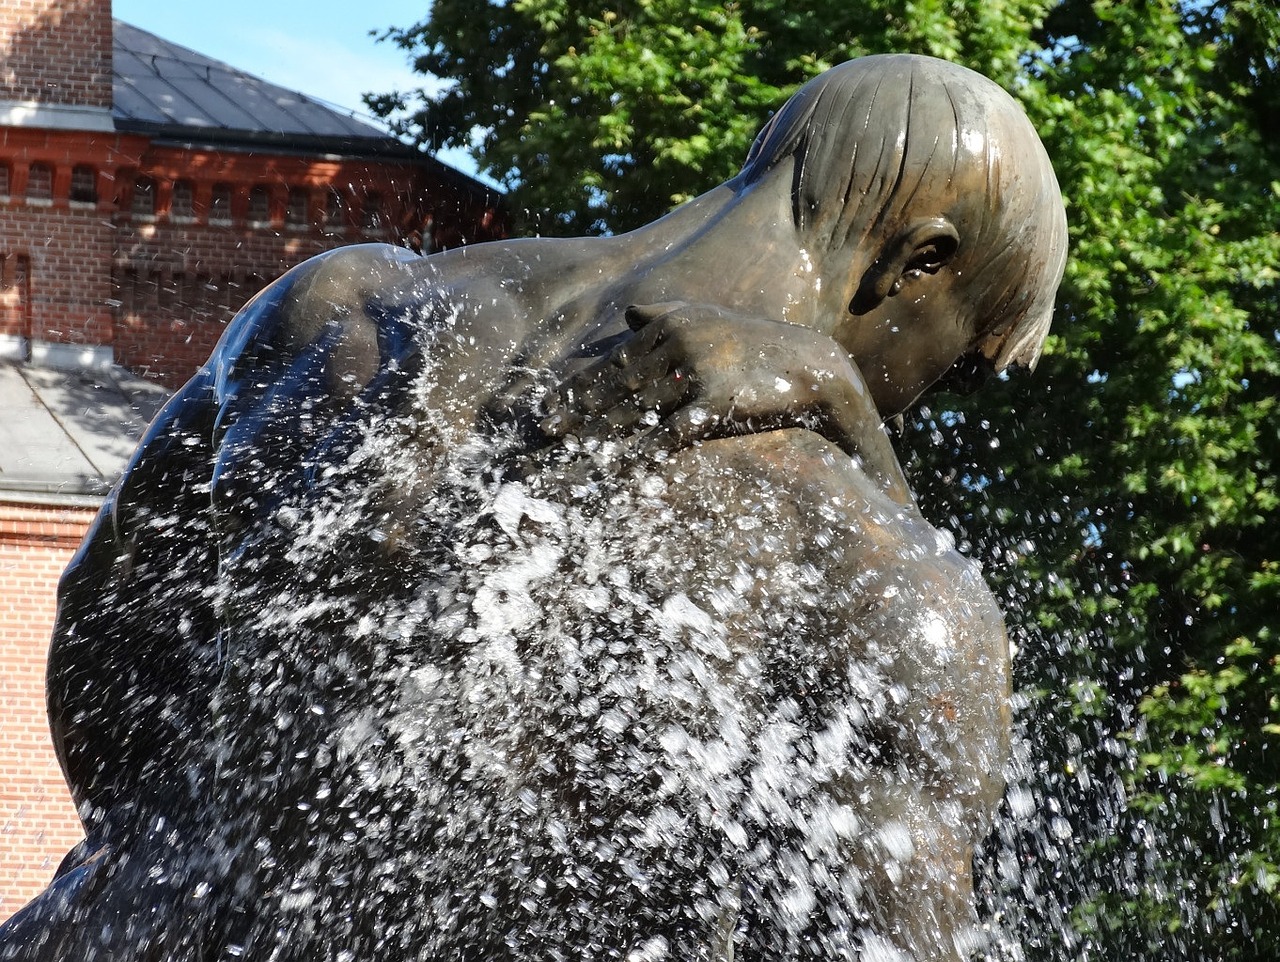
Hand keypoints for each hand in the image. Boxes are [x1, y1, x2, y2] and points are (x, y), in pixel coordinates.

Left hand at [541, 302, 910, 500]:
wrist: (814, 370)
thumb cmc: (756, 347)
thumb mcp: (709, 318)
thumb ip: (664, 313)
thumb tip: (629, 315)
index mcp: (669, 325)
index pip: (612, 364)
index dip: (577, 391)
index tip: (547, 415)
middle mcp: (677, 343)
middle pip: (614, 389)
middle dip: (576, 417)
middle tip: (543, 439)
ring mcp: (697, 371)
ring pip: (633, 414)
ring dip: (596, 442)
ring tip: (566, 464)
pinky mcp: (716, 402)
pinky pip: (667, 435)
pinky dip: (637, 455)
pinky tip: (615, 474)